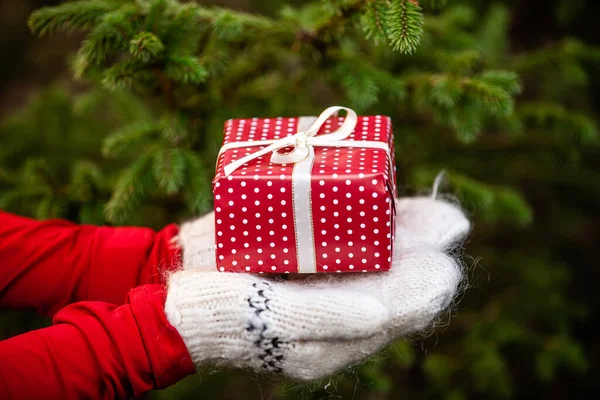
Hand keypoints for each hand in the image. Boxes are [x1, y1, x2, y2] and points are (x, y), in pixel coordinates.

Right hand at [165, 195, 469, 379]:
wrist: (173, 296)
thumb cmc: (216, 311)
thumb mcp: (268, 316)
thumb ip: (324, 316)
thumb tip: (382, 315)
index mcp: (330, 342)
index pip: (390, 316)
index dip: (421, 289)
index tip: (447, 261)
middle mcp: (333, 317)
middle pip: (390, 285)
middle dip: (420, 255)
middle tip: (451, 224)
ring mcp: (319, 288)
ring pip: (374, 263)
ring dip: (404, 237)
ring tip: (440, 217)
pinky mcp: (304, 262)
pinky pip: (347, 246)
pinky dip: (370, 224)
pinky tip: (387, 203)